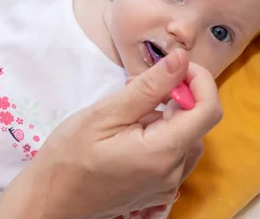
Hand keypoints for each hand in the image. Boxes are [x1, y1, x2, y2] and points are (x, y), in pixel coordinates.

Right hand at [0, 49, 222, 218]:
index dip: (200, 80)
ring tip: (131, 110)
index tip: (176, 66)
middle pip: (198, 123)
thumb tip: (181, 58)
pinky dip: (163, 135)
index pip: (208, 110)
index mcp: (163, 153)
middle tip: (137, 87)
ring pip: (188, 137)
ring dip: (169, 116)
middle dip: (177, 96)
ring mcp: (167, 186)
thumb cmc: (69, 156)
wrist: (51, 200)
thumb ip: (149, 86)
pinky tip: (132, 132)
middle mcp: (173, 174)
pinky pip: (175, 155)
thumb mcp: (106, 113)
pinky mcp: (158, 191)